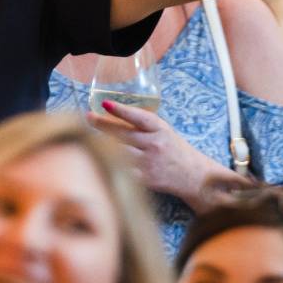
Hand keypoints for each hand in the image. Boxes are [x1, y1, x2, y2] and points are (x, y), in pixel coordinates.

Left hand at [88, 100, 235, 207]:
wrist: (194, 176)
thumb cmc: (174, 150)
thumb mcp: (163, 131)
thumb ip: (143, 124)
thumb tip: (111, 113)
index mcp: (160, 130)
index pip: (139, 117)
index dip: (122, 110)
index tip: (105, 103)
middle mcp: (155, 145)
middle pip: (123, 134)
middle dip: (102, 124)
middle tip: (88, 117)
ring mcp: (149, 163)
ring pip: (119, 151)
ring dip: (102, 143)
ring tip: (88, 136)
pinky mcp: (146, 179)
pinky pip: (123, 170)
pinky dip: (110, 163)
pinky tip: (99, 157)